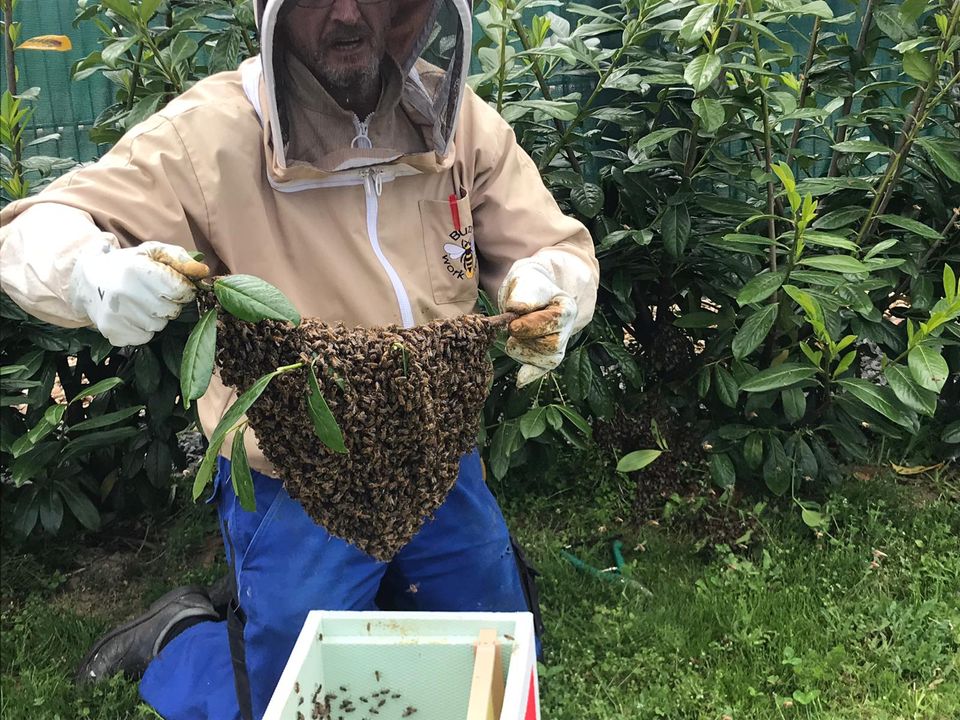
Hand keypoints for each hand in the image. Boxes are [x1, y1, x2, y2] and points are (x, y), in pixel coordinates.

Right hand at [69, 241, 208, 345]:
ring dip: (156, 317)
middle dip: (168, 304)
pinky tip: (131, 315)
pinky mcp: (112, 332)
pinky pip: (144, 338)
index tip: (174, 286)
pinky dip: (142, 329)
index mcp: (137, 270)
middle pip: (171, 311)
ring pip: (159, 326)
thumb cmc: (128, 265)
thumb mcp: (152, 252)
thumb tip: (202, 272)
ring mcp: (116, 315)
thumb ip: (180, 259)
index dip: (183, 290)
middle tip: (153, 294)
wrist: (88, 279)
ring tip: (140, 303)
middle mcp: (124, 293)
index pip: (180, 291)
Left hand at [498, 259, 577, 386]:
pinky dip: (531, 374)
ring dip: (522, 349)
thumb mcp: (525, 279)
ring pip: (544, 358)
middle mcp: (568, 329)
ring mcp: (559, 345)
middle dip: (524, 337)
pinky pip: (542, 369)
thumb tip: (517, 309)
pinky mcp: (547, 357)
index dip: (530, 325)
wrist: (531, 292)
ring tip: (513, 335)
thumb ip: (524, 293)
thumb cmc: (528, 284)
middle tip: (512, 326)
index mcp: (566, 308)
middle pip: (548, 344)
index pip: (552, 321)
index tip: (513, 325)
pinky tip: (520, 379)